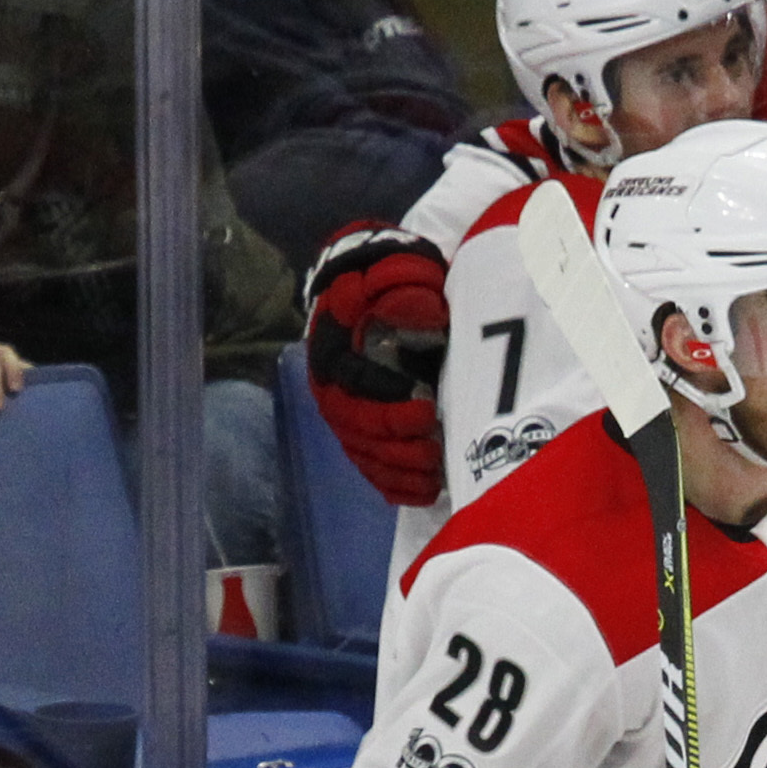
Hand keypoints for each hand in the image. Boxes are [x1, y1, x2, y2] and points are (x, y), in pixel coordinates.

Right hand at [304, 223, 450, 505]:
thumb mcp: (398, 276)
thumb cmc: (393, 283)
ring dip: (399, 469)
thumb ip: (404, 292)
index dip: (388, 402)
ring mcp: (345, 417)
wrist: (380, 288)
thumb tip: (425, 313)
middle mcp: (333, 389)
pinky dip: (396, 484)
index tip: (427, 408)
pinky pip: (371, 469)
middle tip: (434, 448)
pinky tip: (424, 491)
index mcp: (335, 351)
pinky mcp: (361, 437)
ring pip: (365, 454)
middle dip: (397, 444)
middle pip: (358, 428)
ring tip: (434, 473)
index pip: (356, 384)